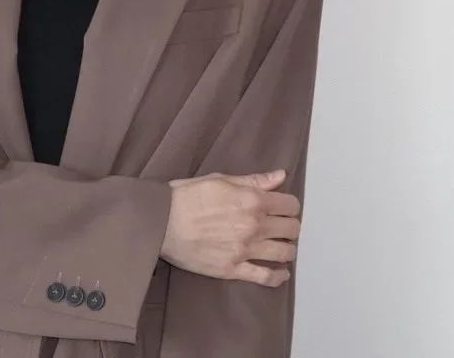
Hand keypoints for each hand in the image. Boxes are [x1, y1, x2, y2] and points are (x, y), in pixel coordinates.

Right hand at [159, 170, 300, 286]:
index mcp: (253, 200)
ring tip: (281, 246)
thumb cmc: (188, 195)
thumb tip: (281, 176)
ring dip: (287, 249)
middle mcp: (254, 226)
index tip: (284, 207)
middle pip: (291, 229)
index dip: (290, 206)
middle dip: (290, 226)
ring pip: (284, 253)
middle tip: (281, 226)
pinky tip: (282, 273)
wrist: (162, 222)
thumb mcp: (220, 179)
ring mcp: (245, 250)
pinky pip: (265, 277)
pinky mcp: (233, 269)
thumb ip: (253, 180)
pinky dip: (278, 276)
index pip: (290, 205)